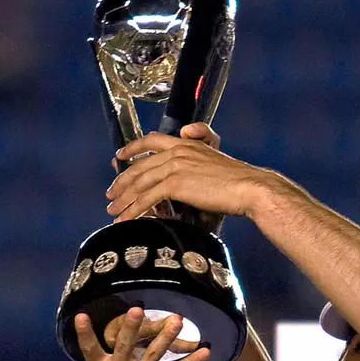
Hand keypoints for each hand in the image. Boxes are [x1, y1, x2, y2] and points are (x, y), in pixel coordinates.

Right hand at [75, 308, 210, 360]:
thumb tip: (123, 339)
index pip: (89, 348)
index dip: (84, 332)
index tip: (81, 316)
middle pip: (124, 346)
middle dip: (130, 327)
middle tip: (137, 309)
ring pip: (152, 354)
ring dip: (166, 336)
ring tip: (177, 320)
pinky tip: (204, 352)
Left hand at [111, 123, 226, 231]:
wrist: (249, 187)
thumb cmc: (237, 180)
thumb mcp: (213, 160)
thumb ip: (196, 156)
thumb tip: (186, 146)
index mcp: (186, 143)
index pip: (151, 140)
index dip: (132, 148)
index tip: (119, 156)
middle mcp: (177, 150)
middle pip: (139, 165)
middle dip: (121, 181)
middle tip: (111, 194)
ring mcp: (175, 166)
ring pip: (139, 183)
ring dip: (123, 199)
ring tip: (113, 211)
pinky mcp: (175, 183)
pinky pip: (147, 198)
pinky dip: (133, 211)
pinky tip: (125, 220)